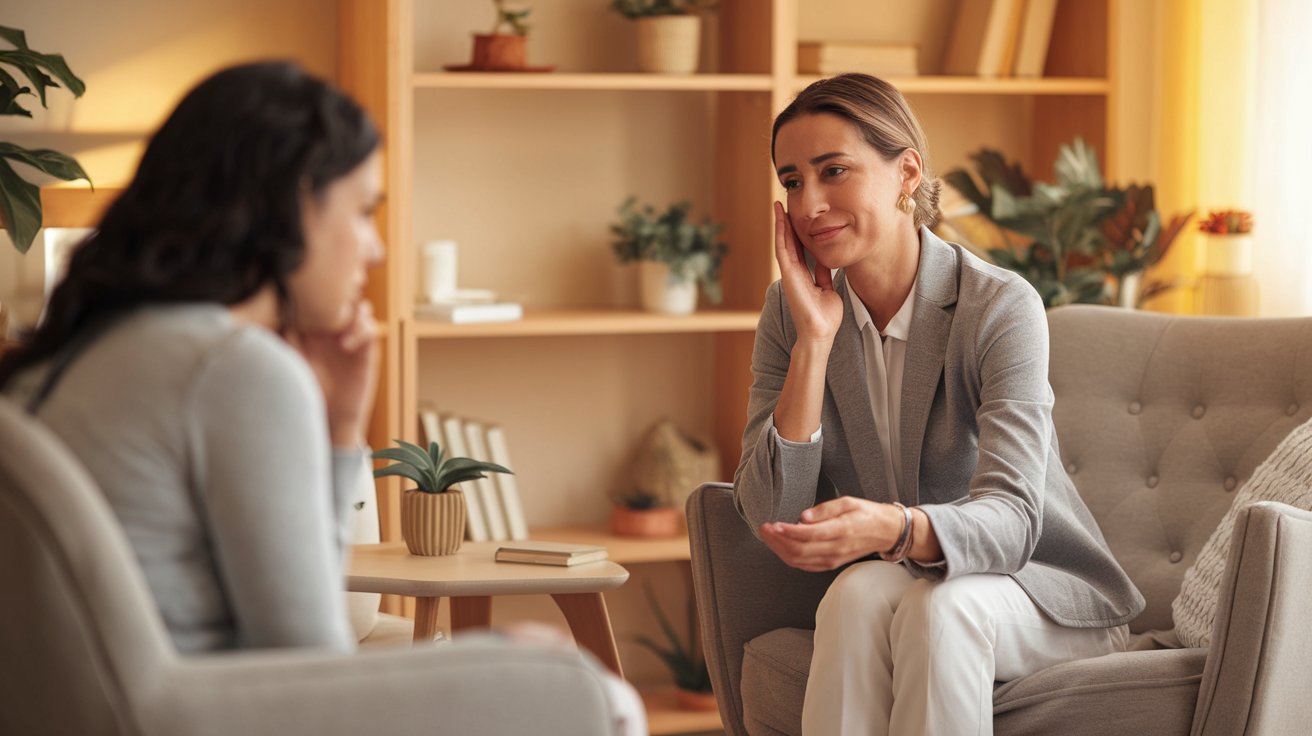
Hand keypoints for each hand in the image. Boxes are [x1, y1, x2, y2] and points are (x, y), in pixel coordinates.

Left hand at [289, 300, 378, 446]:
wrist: (328, 415)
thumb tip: (268, 317)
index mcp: (314, 325)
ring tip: (339, 322)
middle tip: (330, 300)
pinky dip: (361, 330)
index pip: (320, 297)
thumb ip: (285, 339)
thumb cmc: (305, 389)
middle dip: (341, 292)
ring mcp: (351, 336)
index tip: (307, 291)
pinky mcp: (366, 349)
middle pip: (344, 296)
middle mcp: (334, 328)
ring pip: (360, 307)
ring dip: (353, 309)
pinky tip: (345, 345)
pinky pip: (370, 328)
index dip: (317, 289)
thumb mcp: (291, 361)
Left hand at [758, 496, 900, 571]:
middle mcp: (835, 549)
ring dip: (779, 550)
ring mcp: (832, 559)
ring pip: (799, 561)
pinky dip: (789, 558)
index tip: (773, 524)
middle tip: (764, 529)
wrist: (886, 532)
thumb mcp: (848, 502)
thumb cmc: (867, 514)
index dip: (787, 531)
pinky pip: (805, 565)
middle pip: (799, 551)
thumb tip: (802, 517)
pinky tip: (781, 547)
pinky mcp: (830, 564)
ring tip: (768, 536)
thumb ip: (824, 509)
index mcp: (841, 531)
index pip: (808, 535)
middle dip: (777, 541)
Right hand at [774, 201, 843, 345]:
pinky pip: (782, 249)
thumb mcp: (828, 289)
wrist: (820, 333)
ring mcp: (789, 273)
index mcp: (803, 275)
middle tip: (784, 204)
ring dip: (780, 224)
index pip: (799, 248)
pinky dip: (780, 233)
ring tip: (779, 206)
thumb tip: (825, 260)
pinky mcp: (788, 275)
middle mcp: (794, 272)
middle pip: (788, 242)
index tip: (798, 215)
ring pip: (782, 242)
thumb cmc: (825, 317)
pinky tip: (780, 219)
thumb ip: (823, 275)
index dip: (797, 231)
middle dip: (786, 223)